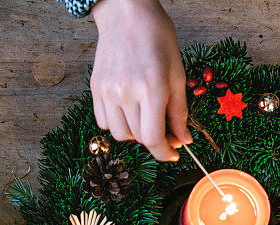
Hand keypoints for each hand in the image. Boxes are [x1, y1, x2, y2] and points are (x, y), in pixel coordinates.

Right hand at [90, 0, 191, 160]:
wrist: (126, 15)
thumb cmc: (156, 36)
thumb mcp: (177, 72)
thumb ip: (179, 110)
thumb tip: (183, 139)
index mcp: (152, 88)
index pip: (153, 137)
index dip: (164, 152)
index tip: (172, 154)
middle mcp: (126, 93)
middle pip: (138, 137)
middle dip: (155, 139)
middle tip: (166, 130)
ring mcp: (107, 92)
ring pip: (120, 134)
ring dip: (135, 133)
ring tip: (145, 117)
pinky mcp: (96, 90)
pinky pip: (104, 122)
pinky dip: (118, 123)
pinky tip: (128, 110)